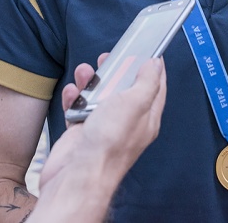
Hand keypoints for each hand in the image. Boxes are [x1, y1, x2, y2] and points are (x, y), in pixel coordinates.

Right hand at [40, 57, 165, 199]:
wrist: (77, 176)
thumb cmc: (108, 145)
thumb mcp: (133, 103)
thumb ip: (146, 82)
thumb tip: (155, 65)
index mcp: (145, 118)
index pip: (155, 87)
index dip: (153, 68)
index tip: (148, 51)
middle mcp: (126, 123)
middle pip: (124, 89)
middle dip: (116, 70)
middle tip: (108, 58)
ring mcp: (103, 128)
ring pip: (99, 96)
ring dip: (91, 82)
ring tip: (84, 73)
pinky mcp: (82, 133)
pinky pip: (78, 108)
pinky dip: (74, 98)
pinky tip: (71, 93)